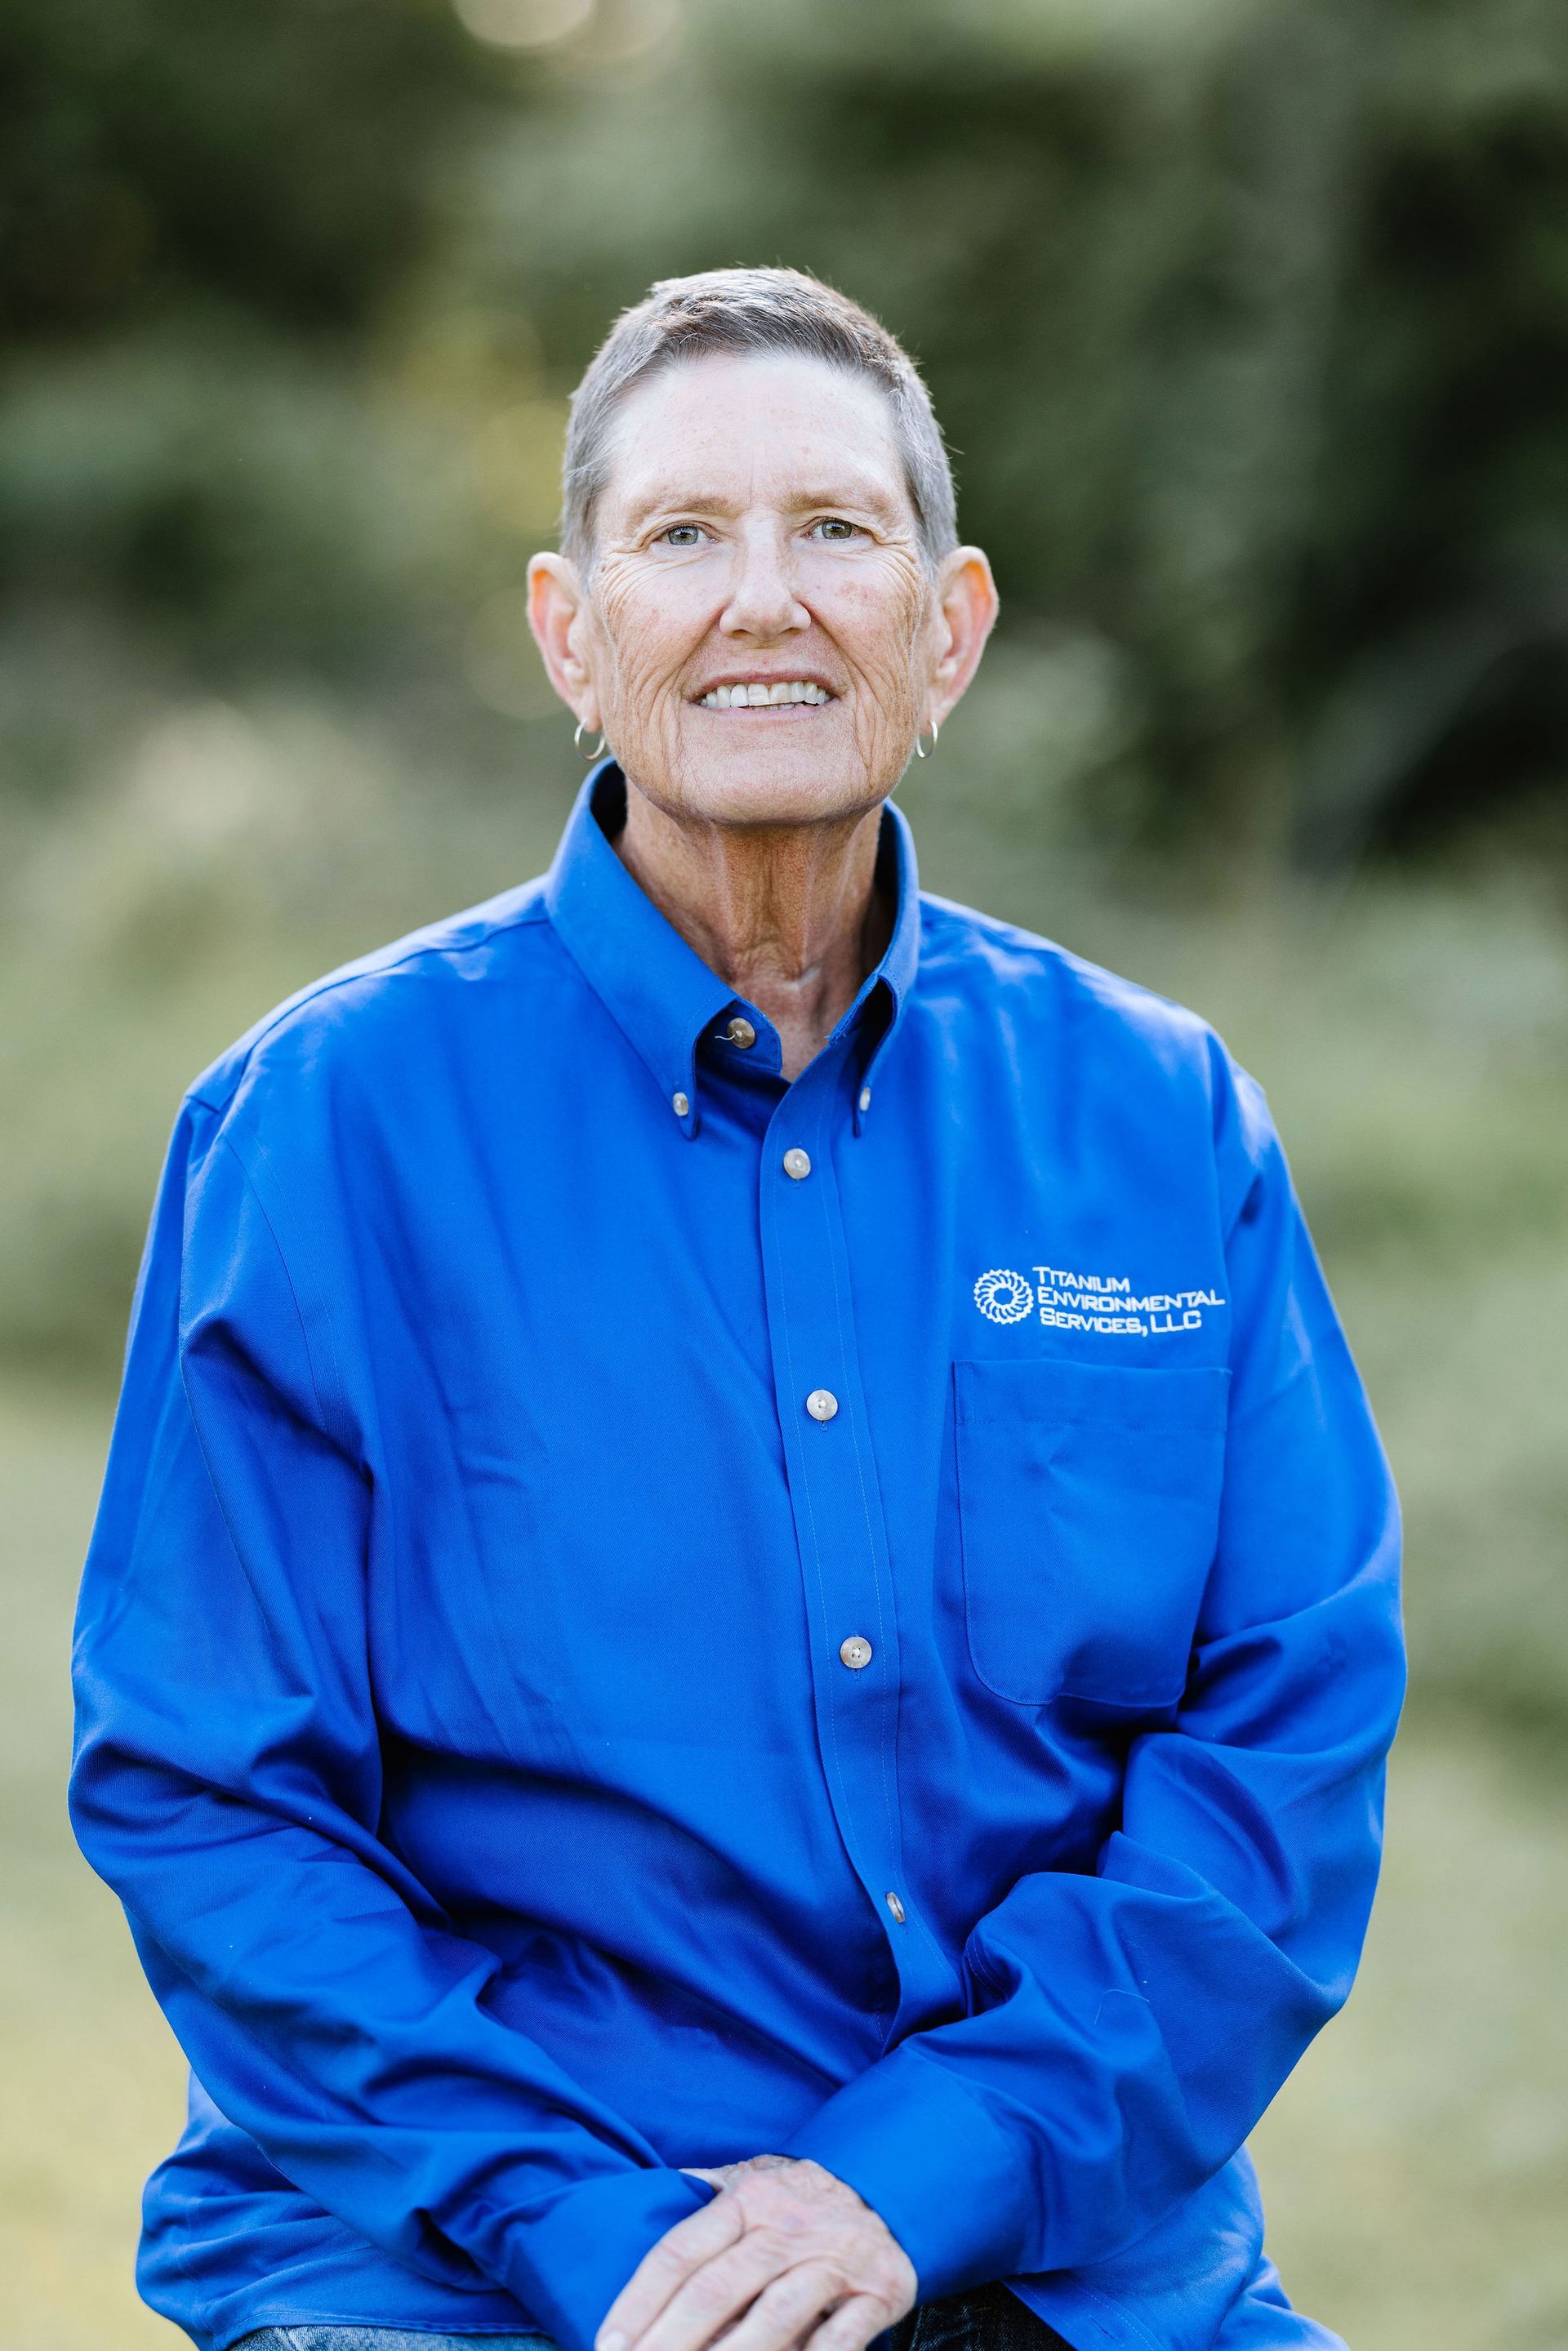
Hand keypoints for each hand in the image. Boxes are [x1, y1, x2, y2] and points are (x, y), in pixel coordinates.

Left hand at [597, 2154, 916, 2350]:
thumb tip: (649, 2190)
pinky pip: (840, 2340)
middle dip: (671, 2340)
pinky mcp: (877, 2292)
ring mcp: (833, 2261)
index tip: (608, 2344)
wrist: (893, 2189)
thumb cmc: (802, 2198)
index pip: (680, 2252)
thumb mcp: (752, 2178)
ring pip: (774, 2315)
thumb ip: (703, 2189)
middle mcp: (786, 2227)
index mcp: (747, 2200)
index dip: (640, 2300)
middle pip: (717, 2289)